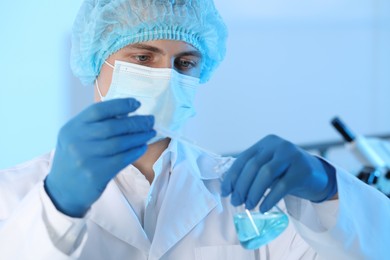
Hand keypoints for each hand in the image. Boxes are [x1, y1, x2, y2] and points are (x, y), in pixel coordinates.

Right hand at [45, 98, 155, 216]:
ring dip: (139, 136)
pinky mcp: (96, 174)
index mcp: (72, 127)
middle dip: (136, 122)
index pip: (98, 110)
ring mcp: (86, 158)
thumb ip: (95, 124)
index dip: (120, 105)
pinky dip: (135, 151)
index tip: (137, 104)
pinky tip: (142, 147)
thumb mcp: (76, 137)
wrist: (62, 190)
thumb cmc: (76, 159)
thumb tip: (127, 113)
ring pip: (120, 143)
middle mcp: (77, 141)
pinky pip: (122, 159)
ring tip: (150, 133)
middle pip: (113, 126)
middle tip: (150, 121)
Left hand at [221, 135, 336, 212]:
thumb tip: (229, 189)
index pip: (243, 159)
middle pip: (253, 166)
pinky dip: (269, 198)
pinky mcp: (302, 170)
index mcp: (266, 143)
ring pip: (266, 174)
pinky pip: (282, 186)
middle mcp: (278, 145)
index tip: (225, 192)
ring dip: (253, 192)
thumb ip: (252, 172)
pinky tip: (262, 208)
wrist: (317, 175)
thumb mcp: (268, 166)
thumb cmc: (286, 172)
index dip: (232, 176)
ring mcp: (291, 155)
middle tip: (236, 202)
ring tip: (248, 206)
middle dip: (241, 186)